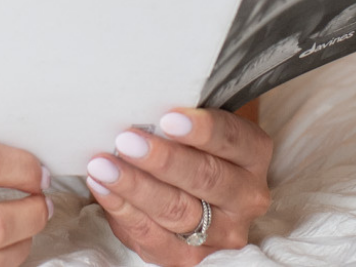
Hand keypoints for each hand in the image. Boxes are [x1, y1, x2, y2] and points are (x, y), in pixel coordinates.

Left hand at [84, 108, 271, 262]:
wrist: (195, 184)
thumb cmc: (190, 139)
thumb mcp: (197, 120)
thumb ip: (179, 116)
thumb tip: (139, 104)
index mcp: (253, 153)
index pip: (232, 139)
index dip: (201, 129)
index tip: (167, 118)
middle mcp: (246, 197)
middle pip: (204, 178)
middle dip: (161, 160)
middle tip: (127, 141)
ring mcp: (222, 232)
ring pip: (178, 211)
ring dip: (135, 187)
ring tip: (103, 165)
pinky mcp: (192, 258)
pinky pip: (155, 239)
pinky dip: (124, 212)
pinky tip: (102, 189)